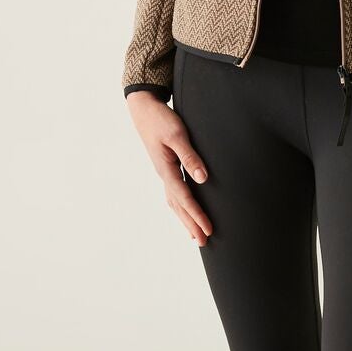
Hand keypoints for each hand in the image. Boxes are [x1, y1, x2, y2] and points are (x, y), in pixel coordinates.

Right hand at [128, 90, 212, 246]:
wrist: (143, 109)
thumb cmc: (161, 119)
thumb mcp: (177, 135)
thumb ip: (190, 157)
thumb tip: (202, 179)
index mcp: (166, 169)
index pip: (184, 197)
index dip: (197, 214)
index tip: (208, 229)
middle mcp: (164, 174)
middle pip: (178, 206)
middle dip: (191, 224)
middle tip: (204, 242)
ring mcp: (163, 172)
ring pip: (175, 202)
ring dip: (185, 218)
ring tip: (195, 235)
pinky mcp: (165, 167)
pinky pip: (174, 193)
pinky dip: (180, 206)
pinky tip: (185, 211)